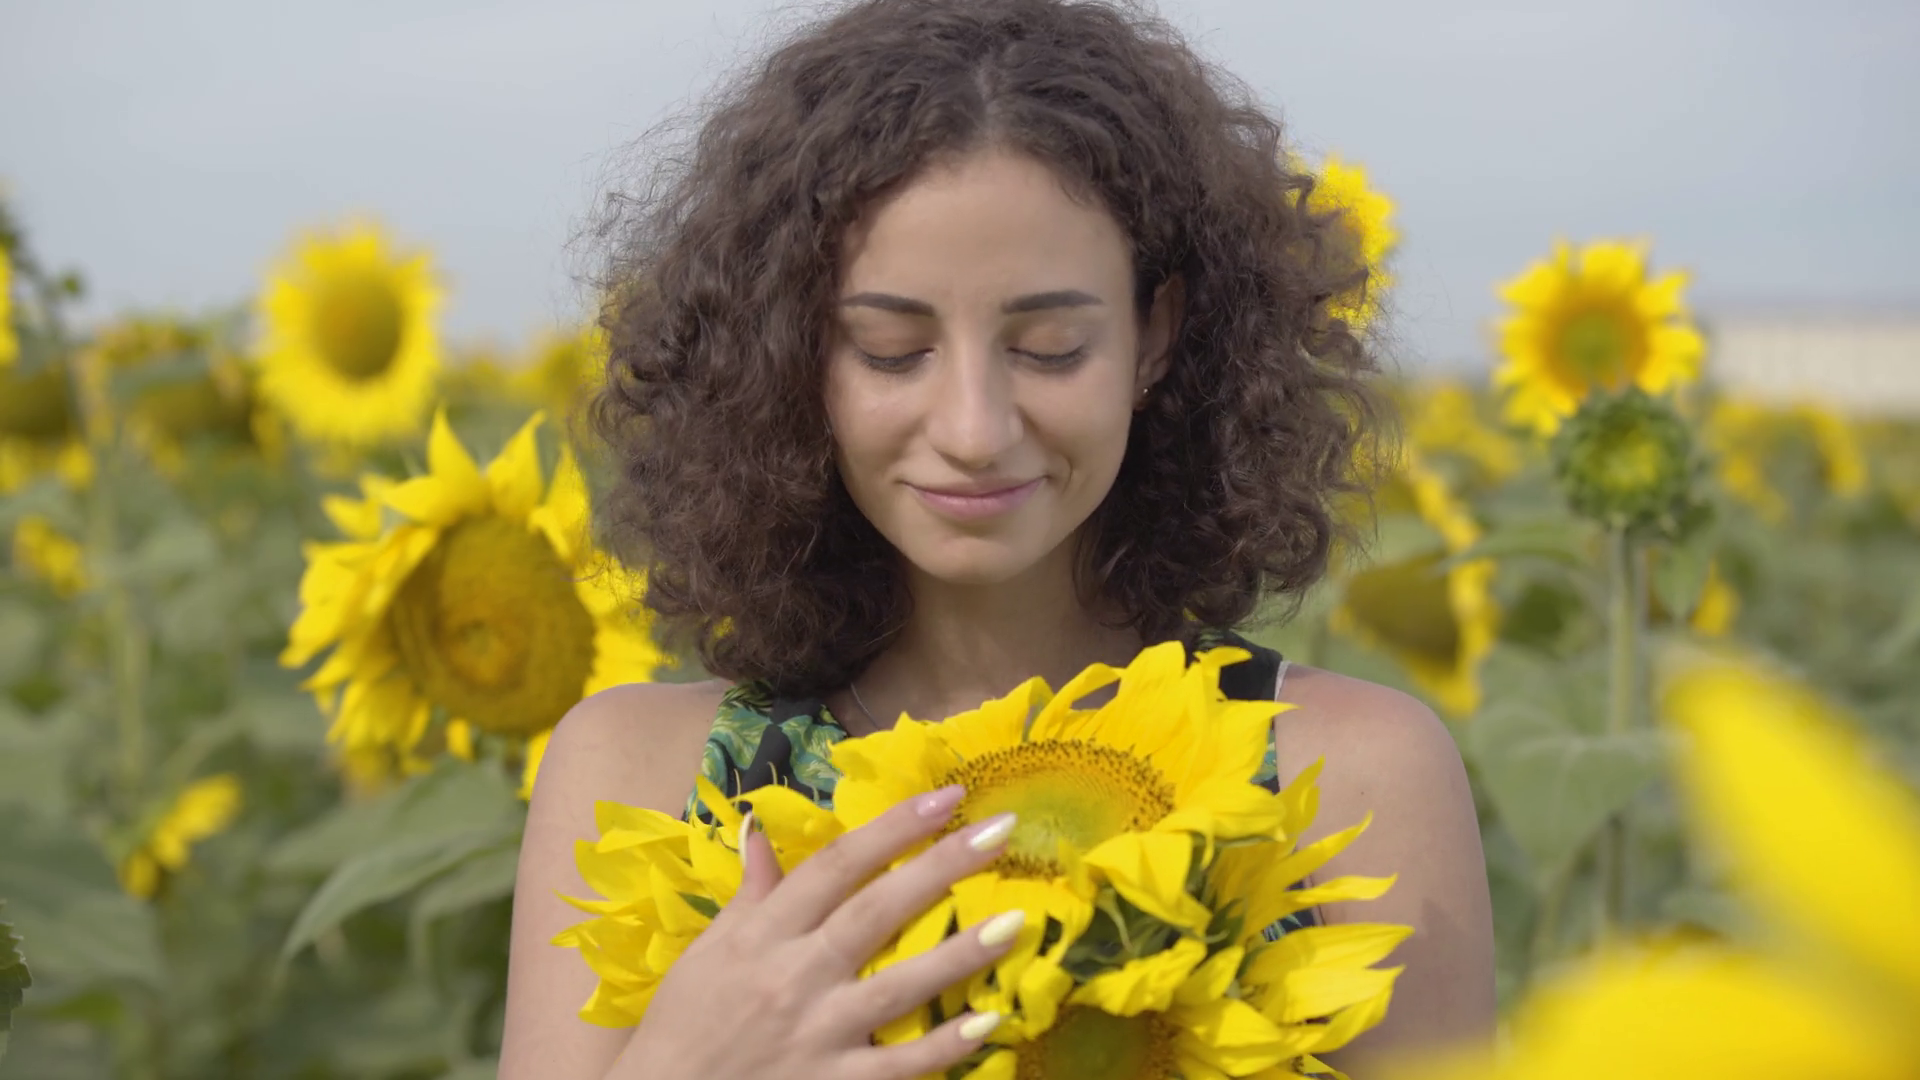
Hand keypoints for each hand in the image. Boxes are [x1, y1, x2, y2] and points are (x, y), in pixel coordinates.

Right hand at [609, 785, 1020, 1079]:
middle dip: (940, 867)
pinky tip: (989, 1022)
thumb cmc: (685, 1022)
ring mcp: (817, 1033)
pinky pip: (896, 1065)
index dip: (893, 826)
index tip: (946, 795)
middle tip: (1000, 831)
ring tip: (1014, 922)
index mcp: (765, 933)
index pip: (836, 865)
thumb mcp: (710, 948)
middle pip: (875, 911)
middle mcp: (794, 975)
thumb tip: (762, 827)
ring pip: (896, 986)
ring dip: (958, 955)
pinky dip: (942, 1047)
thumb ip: (752, 890)